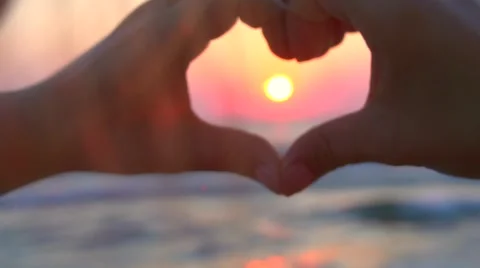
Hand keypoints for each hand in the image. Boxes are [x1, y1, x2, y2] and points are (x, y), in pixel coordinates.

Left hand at [30, 0, 279, 191]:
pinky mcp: (149, 22)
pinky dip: (230, 12)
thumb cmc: (110, 134)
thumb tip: (285, 178)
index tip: (295, 53)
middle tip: (291, 49)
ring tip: (276, 43)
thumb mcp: (182, 148)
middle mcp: (165, 8)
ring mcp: (155, 12)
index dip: (279, 15)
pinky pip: (201, 2)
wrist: (51, 123)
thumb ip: (237, 156)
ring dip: (250, 10)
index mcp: (176, 28)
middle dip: (271, 12)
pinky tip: (239, 36)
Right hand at [255, 0, 479, 194]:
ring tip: (330, 48)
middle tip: (308, 55)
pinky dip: (360, 11)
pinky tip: (362, 40)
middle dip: (307, 15)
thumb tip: (283, 178)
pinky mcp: (442, 5)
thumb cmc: (475, 123)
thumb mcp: (390, 137)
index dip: (290, 19)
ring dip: (333, 12)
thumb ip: (328, 149)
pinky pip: (385, 0)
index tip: (298, 59)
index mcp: (390, 8)